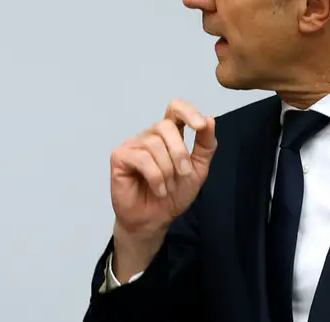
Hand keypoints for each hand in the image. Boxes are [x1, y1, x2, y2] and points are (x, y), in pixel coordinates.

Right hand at [108, 99, 216, 276]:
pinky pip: (141, 158)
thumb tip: (210, 120)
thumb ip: (205, 146)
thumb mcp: (198, 170)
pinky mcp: (120, 157)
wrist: (155, 220)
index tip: (200, 126)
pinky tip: (158, 189)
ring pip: (154, 144)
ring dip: (167, 170)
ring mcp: (133, 145)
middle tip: (184, 174)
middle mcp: (150, 136)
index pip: (175, 109)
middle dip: (179, 152)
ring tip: (168, 187)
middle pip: (165, 126)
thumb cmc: (173, 195)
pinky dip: (155, 177)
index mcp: (169, 135)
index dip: (188, 111)